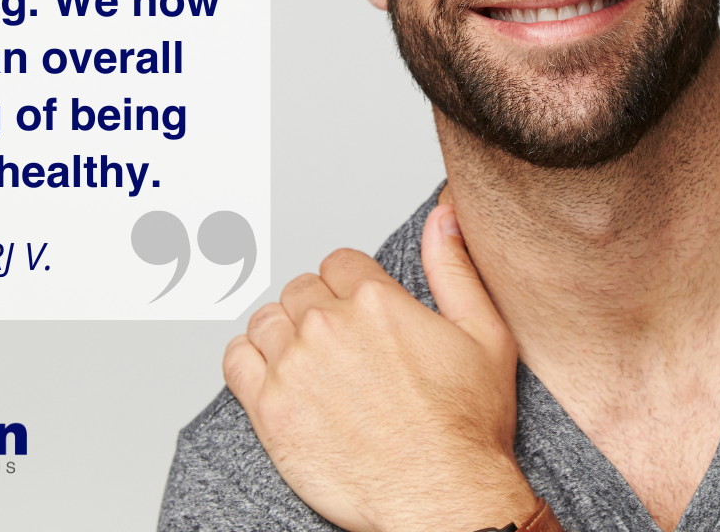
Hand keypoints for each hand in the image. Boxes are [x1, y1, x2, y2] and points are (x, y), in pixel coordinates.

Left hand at [224, 205, 536, 531]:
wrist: (444, 502)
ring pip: (267, 320)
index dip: (351, 286)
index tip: (360, 314)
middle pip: (301, 289)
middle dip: (319, 310)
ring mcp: (294, 365)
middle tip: (341, 348)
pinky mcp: (270, 408)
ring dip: (285, 336)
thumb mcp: (484, 336)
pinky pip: (235, 360)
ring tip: (310, 365)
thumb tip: (441, 218)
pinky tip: (274, 378)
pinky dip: (248, 362)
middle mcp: (327, 323)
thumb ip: (453, 268)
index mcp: (373, 298)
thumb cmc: (466, 428)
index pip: (338, 262)